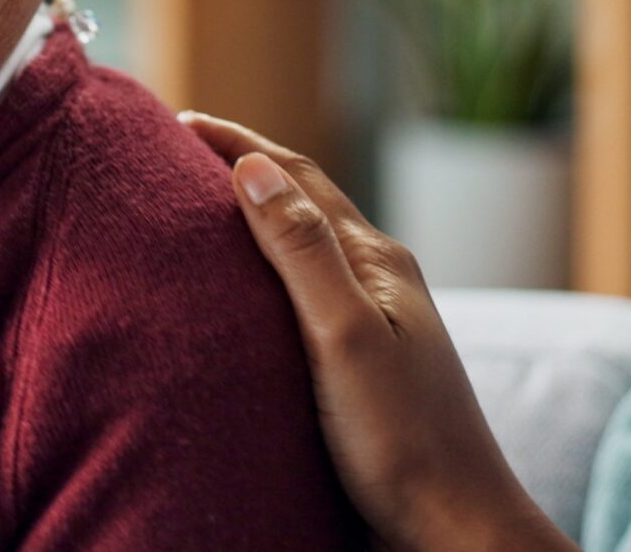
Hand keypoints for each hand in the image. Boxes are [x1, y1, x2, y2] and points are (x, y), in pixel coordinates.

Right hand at [181, 113, 574, 551]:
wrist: (454, 530)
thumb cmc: (405, 442)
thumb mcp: (345, 337)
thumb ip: (301, 252)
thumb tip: (254, 167)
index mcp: (378, 263)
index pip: (299, 177)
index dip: (239, 143)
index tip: (178, 120)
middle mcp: (380, 284)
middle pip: (305, 203)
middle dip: (245, 169)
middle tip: (176, 153)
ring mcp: (375, 325)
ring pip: (304, 251)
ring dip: (255, 221)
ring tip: (196, 214)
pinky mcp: (362, 369)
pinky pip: (304, 299)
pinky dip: (263, 277)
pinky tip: (239, 301)